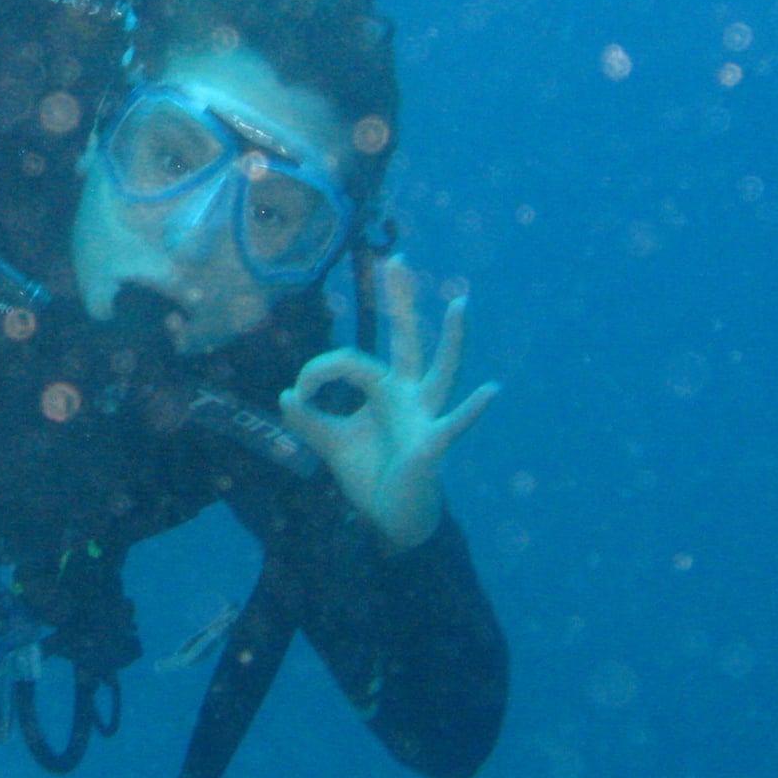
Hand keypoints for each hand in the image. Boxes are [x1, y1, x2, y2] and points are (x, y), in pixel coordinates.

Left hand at [279, 255, 499, 552]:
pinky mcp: (432, 444)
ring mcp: (424, 416)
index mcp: (384, 389)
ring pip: (441, 370)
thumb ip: (307, 419)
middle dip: (399, 301)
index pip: (349, 361)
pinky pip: (455, 425)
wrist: (389, 517)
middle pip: (405, 340)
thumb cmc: (369, 473)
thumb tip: (286, 395)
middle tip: (395, 259)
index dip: (319, 370)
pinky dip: (472, 410)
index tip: (299, 392)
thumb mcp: (330, 442)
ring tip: (461, 305)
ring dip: (451, 339)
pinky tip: (491, 392)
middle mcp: (408, 394)